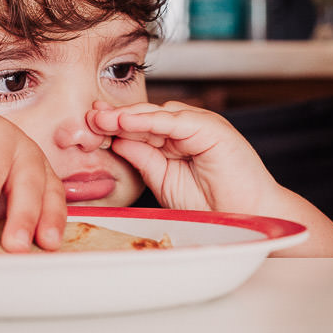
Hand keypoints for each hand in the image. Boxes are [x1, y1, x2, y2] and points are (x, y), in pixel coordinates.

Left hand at [86, 100, 276, 211]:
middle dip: (114, 118)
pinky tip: (126, 121)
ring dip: (127, 116)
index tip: (86, 127)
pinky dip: (150, 120)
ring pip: (157, 115)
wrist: (247, 217)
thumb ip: (142, 158)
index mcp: (175, 142)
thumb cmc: (212, 205)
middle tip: (86, 118)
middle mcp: (187, 130)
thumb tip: (115, 140)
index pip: (138, 128)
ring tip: (100, 118)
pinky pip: (176, 121)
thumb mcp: (163, 179)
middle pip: (144, 118)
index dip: (112, 126)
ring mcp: (201, 126)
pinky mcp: (213, 128)